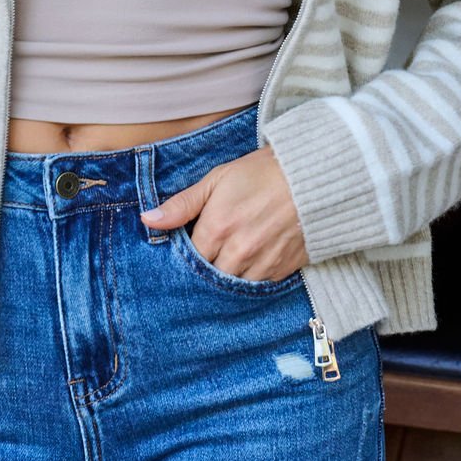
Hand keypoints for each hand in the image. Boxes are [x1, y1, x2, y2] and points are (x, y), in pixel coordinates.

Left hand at [140, 145, 308, 280]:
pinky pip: (257, 286)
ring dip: (227, 276)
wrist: (313, 178)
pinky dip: (250, 278)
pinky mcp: (282, 270)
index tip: (190, 247)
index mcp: (217, 228)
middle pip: (208, 277)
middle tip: (208, 255)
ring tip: (228, 258)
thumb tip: (148, 219)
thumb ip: (182, 204)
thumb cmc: (261, 174)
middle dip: (204, 269)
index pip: (188, 259)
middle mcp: (237, 251)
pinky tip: (249, 262)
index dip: (186, 255)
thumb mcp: (217, 179)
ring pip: (232, 286)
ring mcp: (261, 264)